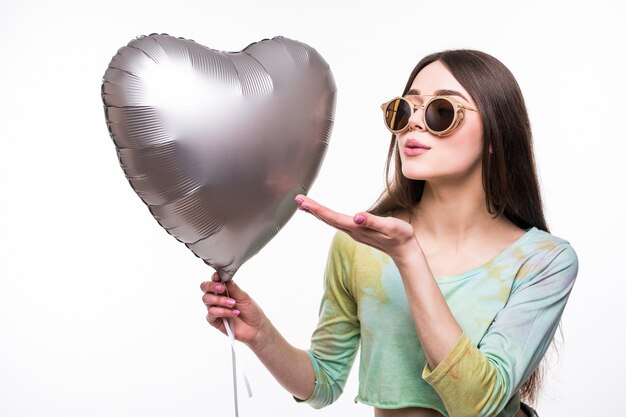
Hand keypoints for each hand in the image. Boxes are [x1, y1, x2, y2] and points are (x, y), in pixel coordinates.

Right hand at [201, 273, 267, 346]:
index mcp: (225, 290)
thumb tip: (225, 277)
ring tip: (233, 304)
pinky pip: (211, 313)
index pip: (214, 280)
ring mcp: (215, 309)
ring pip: (206, 300)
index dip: (214, 277)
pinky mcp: (214, 320)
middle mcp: (217, 298)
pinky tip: (233, 313)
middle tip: (221, 289)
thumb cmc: (251, 311)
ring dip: (220, 300)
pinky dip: (222, 312)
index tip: (218, 277)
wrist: (256, 328)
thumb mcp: (244, 297)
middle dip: (211, 286)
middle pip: (205, 288)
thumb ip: (233, 288)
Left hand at [294, 194, 418, 261]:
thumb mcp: (389, 226)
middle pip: (328, 219)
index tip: (304, 202)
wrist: (405, 251)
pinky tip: (322, 213)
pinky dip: (326, 216)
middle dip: (312, 209)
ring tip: (304, 205)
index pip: (333, 217)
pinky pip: (337, 222)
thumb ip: (372, 221)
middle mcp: (353, 231)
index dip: (317, 209)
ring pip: (331, 221)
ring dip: (317, 212)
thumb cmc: (401, 236)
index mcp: (357, 228)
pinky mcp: (357, 231)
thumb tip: (356, 216)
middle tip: (297, 199)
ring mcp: (354, 232)